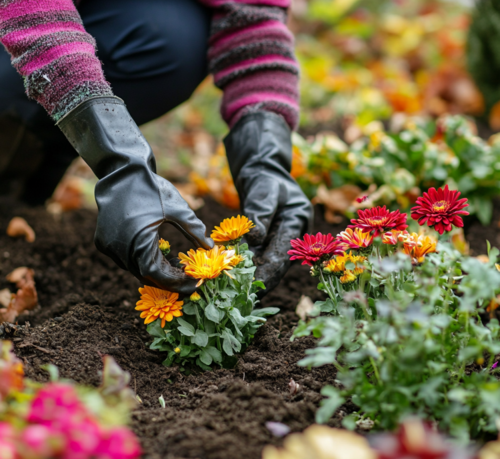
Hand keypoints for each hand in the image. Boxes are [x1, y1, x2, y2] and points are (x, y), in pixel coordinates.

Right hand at [58, 97, 212, 294]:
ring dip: (156, 271)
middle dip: (169, 280)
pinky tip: (159, 256)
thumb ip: (194, 229)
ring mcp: (109, 248)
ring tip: (178, 269)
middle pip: (146, 276)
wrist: (121, 171)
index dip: (177, 282)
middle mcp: (120, 250)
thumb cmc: (152, 188)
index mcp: (139, 243)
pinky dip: (142, 261)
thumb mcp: (178, 208)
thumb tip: (210, 247)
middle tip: (189, 281)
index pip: (158, 275)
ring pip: (135, 269)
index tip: (194, 283)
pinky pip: (126, 259)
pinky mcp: (103, 242)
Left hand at [224, 112, 312, 293]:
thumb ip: (261, 213)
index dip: (269, 273)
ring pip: (265, 264)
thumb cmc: (265, 178)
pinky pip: (256, 258)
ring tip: (234, 293)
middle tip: (241, 298)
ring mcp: (279, 240)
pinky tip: (231, 278)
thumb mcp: (265, 190)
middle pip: (275, 264)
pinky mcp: (267, 242)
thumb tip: (255, 239)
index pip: (282, 253)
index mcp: (298, 222)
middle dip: (259, 281)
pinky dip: (245, 267)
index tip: (255, 287)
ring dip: (251, 277)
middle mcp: (292, 235)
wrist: (262, 171)